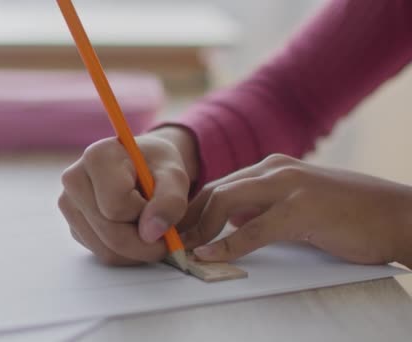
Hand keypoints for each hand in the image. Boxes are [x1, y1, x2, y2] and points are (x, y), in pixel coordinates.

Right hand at [58, 127, 198, 265]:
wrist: (144, 167)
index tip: (156, 202)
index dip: (145, 212)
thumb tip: (150, 234)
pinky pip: (102, 254)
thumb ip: (170, 201)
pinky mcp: (73, 226)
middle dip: (145, 242)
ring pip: (107, 250)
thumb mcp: (175, 176)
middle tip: (167, 235)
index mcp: (96, 157)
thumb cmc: (157, 167)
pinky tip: (134, 231)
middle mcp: (74, 179)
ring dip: (138, 250)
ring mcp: (69, 205)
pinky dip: (126, 253)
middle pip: (111, 233)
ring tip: (149, 227)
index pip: (117, 206)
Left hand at [179, 154, 411, 266]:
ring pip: (225, 202)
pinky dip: (226, 243)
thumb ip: (262, 210)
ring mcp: (287, 185)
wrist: (396, 214)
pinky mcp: (301, 208)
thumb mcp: (294, 206)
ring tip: (181, 250)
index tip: (176, 232)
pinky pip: (253, 228)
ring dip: (198, 229)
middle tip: (168, 243)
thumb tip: (231, 224)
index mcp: (270, 168)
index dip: (191, 210)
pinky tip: (209, 254)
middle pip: (213, 191)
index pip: (217, 187)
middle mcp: (273, 169)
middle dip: (186, 219)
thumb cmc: (346, 214)